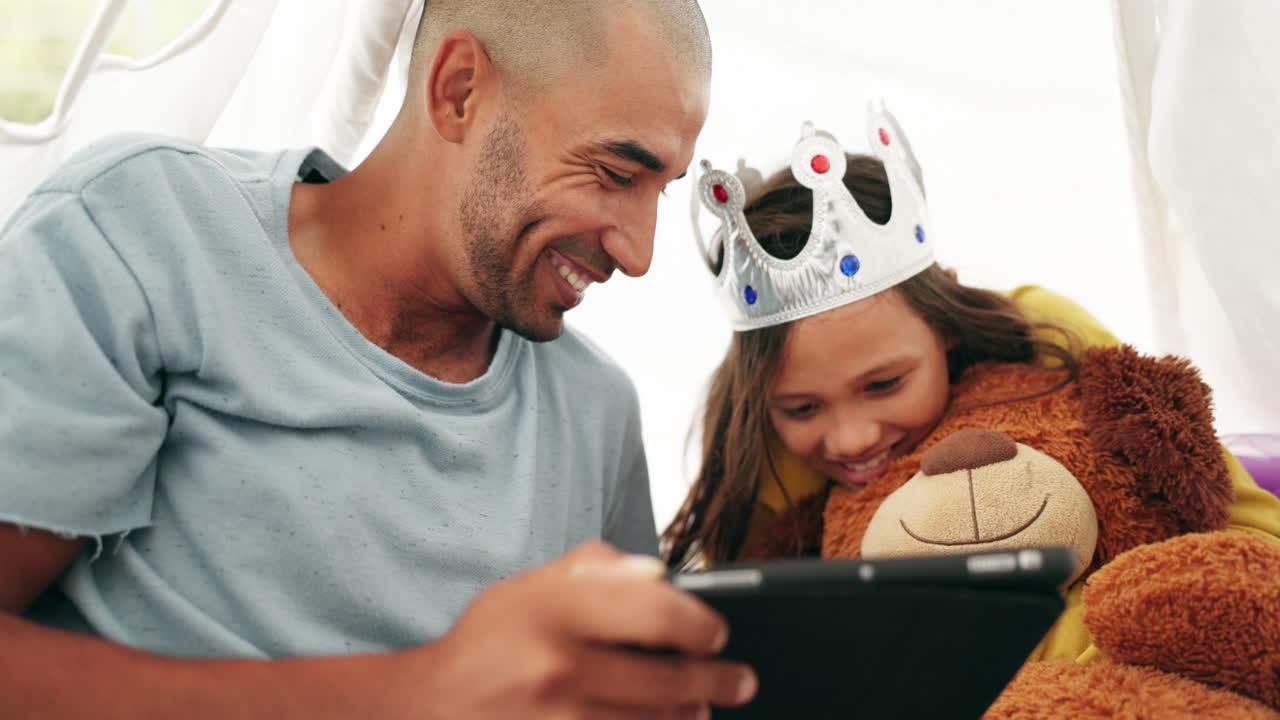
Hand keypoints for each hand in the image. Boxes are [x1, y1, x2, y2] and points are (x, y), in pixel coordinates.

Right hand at [409, 541, 756, 718]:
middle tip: (739, 682)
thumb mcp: (529, 588)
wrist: (428, 711)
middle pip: (669, 680)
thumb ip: (595, 570)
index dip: (700, 625)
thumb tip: (660, 574)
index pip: (658, 611)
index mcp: (554, 610)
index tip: (715, 634)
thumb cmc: (486, 645)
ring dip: (689, 719)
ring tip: (700, 710)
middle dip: (717, 682)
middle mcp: (558, 667)